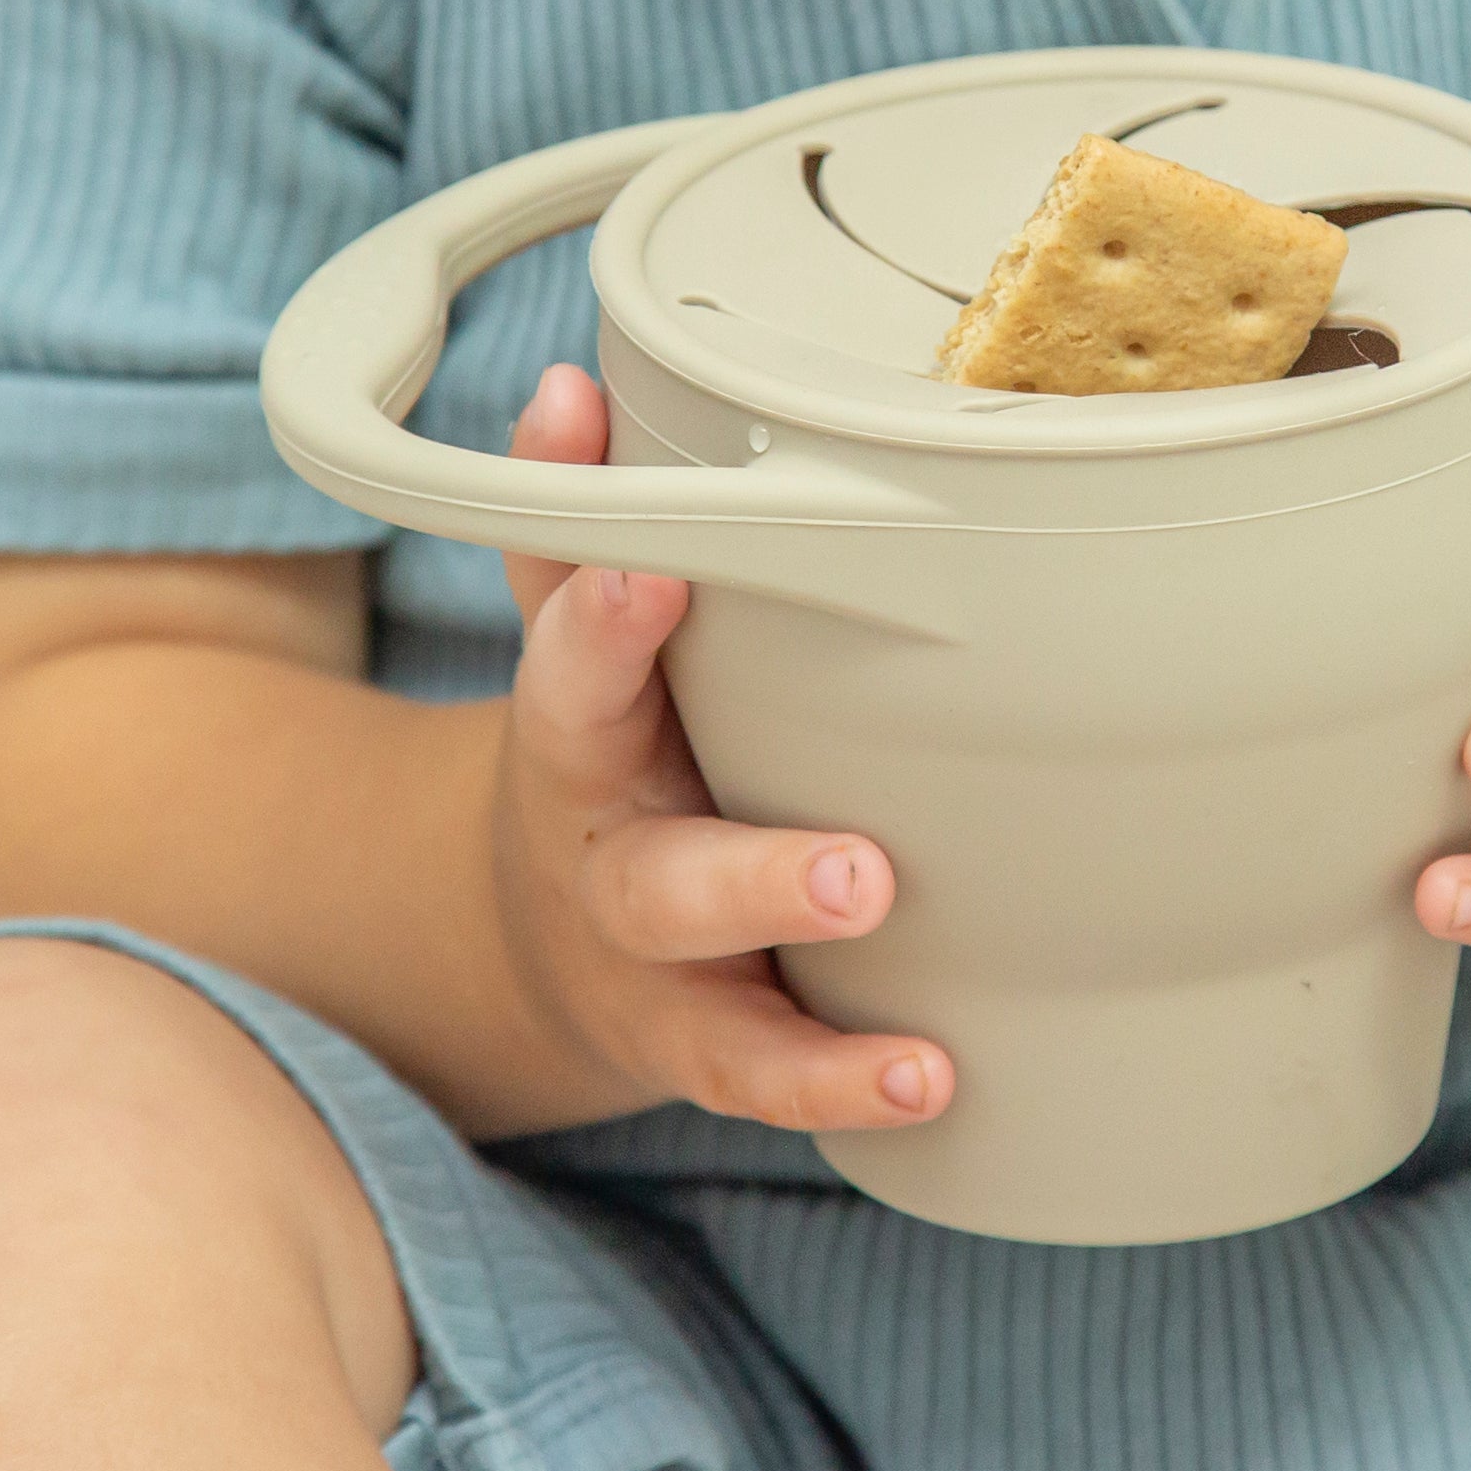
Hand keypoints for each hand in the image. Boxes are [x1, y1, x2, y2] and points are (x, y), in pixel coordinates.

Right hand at [485, 366, 957, 1133]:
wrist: (540, 937)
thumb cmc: (607, 747)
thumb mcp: (573, 643)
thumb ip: (576, 519)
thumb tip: (579, 383)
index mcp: (581, 739)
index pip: (574, 667)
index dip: (605, 621)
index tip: (656, 573)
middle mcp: (609, 866)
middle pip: (659, 879)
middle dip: (750, 876)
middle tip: (860, 874)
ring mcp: (657, 977)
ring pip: (717, 1012)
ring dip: (811, 1020)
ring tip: (909, 1019)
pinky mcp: (705, 1051)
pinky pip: (767, 1080)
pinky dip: (843, 1087)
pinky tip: (930, 1082)